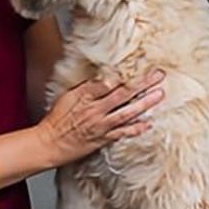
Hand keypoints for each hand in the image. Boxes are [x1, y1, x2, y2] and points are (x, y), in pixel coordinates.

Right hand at [38, 70, 165, 166]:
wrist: (49, 143)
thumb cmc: (56, 119)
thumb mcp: (67, 96)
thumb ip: (86, 87)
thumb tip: (103, 77)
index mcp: (85, 95)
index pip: (110, 81)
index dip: (127, 73)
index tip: (141, 65)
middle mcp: (95, 109)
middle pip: (123, 93)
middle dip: (142, 83)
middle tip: (158, 75)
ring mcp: (100, 125)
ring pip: (127, 112)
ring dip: (145, 103)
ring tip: (159, 94)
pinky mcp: (103, 138)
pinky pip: (123, 132)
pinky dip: (137, 128)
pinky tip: (148, 123)